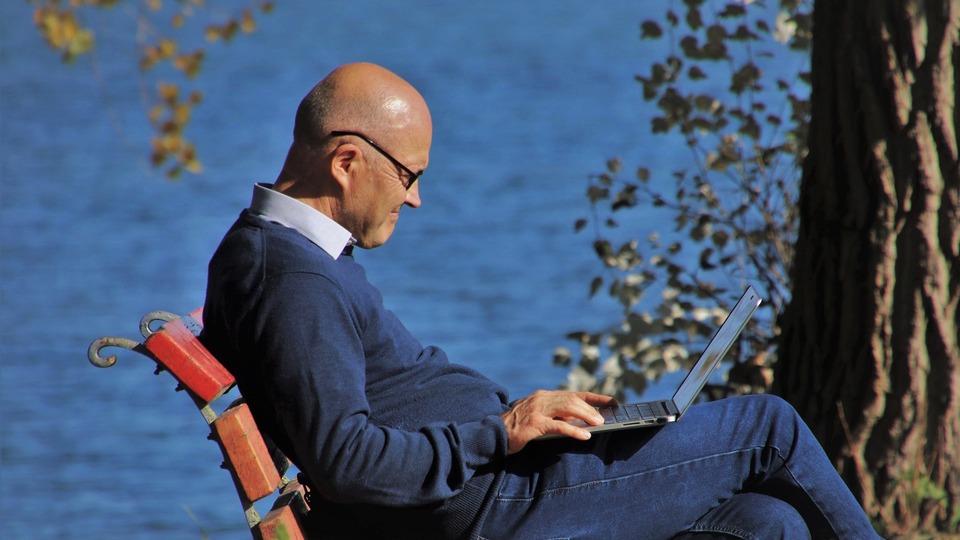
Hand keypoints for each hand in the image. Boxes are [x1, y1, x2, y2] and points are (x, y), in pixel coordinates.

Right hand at [499, 390, 617, 453]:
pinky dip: (573, 430)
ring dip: (586, 416)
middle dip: (592, 407)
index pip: (574, 394)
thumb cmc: (516, 427)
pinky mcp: (534, 423)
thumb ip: (554, 416)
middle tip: (605, 416)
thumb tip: (578, 420)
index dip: (594, 397)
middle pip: (573, 399)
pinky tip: (584, 435)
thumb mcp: (537, 417)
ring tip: (599, 423)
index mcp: (543, 396)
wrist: (493, 433)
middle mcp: (541, 399)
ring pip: (567, 408)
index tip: (611, 401)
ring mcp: (537, 409)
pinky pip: (558, 426)